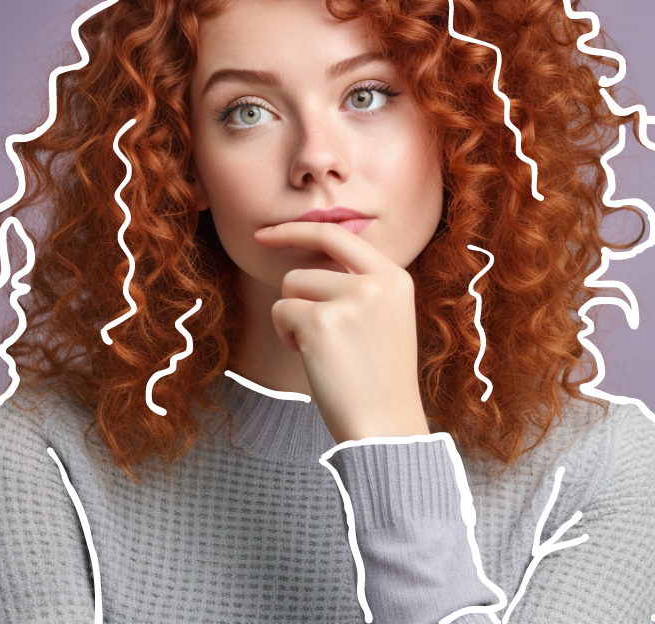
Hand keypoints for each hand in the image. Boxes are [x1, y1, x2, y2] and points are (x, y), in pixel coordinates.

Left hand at [253, 222, 429, 443]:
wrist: (385, 425)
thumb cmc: (379, 379)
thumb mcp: (387, 319)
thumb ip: (362, 286)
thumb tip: (316, 261)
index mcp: (396, 278)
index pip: (341, 236)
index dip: (302, 228)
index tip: (273, 230)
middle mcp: (377, 283)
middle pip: (310, 260)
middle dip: (280, 245)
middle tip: (258, 239)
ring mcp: (351, 300)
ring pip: (292, 286)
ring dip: (291, 315)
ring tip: (316, 347)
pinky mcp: (322, 322)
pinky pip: (282, 311)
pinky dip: (285, 334)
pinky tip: (308, 356)